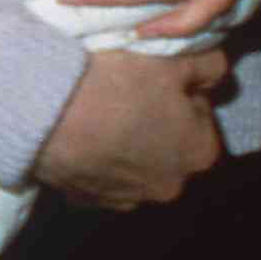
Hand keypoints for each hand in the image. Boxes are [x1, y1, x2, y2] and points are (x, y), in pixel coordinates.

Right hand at [31, 46, 226, 207]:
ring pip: (132, 162)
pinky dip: (92, 157)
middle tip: (125, 91)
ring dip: (122, 142)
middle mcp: (171, 185)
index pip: (200, 115)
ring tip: (96, 111)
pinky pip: (97, 174)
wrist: (45, 111)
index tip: (152, 75)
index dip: (178, 91)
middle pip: (167, 144)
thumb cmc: (117, 83)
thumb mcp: (171, 59)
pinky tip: (76, 133)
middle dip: (153, 122)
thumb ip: (207, 64)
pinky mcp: (87, 200)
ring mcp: (126, 198)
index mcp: (200, 152)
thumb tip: (215, 71)